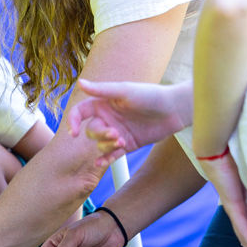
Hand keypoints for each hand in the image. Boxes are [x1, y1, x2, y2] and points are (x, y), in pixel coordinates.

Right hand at [66, 78, 191, 164]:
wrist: (174, 110)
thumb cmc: (150, 95)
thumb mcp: (125, 91)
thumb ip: (102, 90)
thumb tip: (79, 83)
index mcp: (104, 103)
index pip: (80, 112)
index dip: (72, 121)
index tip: (73, 133)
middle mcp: (108, 118)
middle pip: (91, 131)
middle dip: (100, 134)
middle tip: (115, 134)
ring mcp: (117, 132)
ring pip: (100, 144)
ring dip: (107, 145)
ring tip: (122, 142)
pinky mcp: (127, 145)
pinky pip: (111, 155)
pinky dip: (105, 159)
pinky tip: (100, 164)